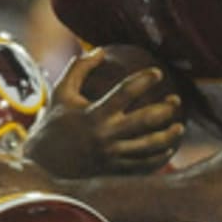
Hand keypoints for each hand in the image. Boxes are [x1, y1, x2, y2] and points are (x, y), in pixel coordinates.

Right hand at [23, 48, 183, 177]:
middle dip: (165, 109)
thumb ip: (78, 69)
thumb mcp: (61, 93)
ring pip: (148, 147)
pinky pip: (142, 166)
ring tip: (179, 127)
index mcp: (94, 114)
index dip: (144, 80)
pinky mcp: (113, 170)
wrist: (42, 165)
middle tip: (176, 100)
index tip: (157, 73)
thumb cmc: (53, 124)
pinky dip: (159, 158)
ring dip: (168, 136)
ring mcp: (111, 155)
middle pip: (145, 121)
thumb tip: (100, 50)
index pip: (125, 92)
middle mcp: (105, 135)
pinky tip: (168, 149)